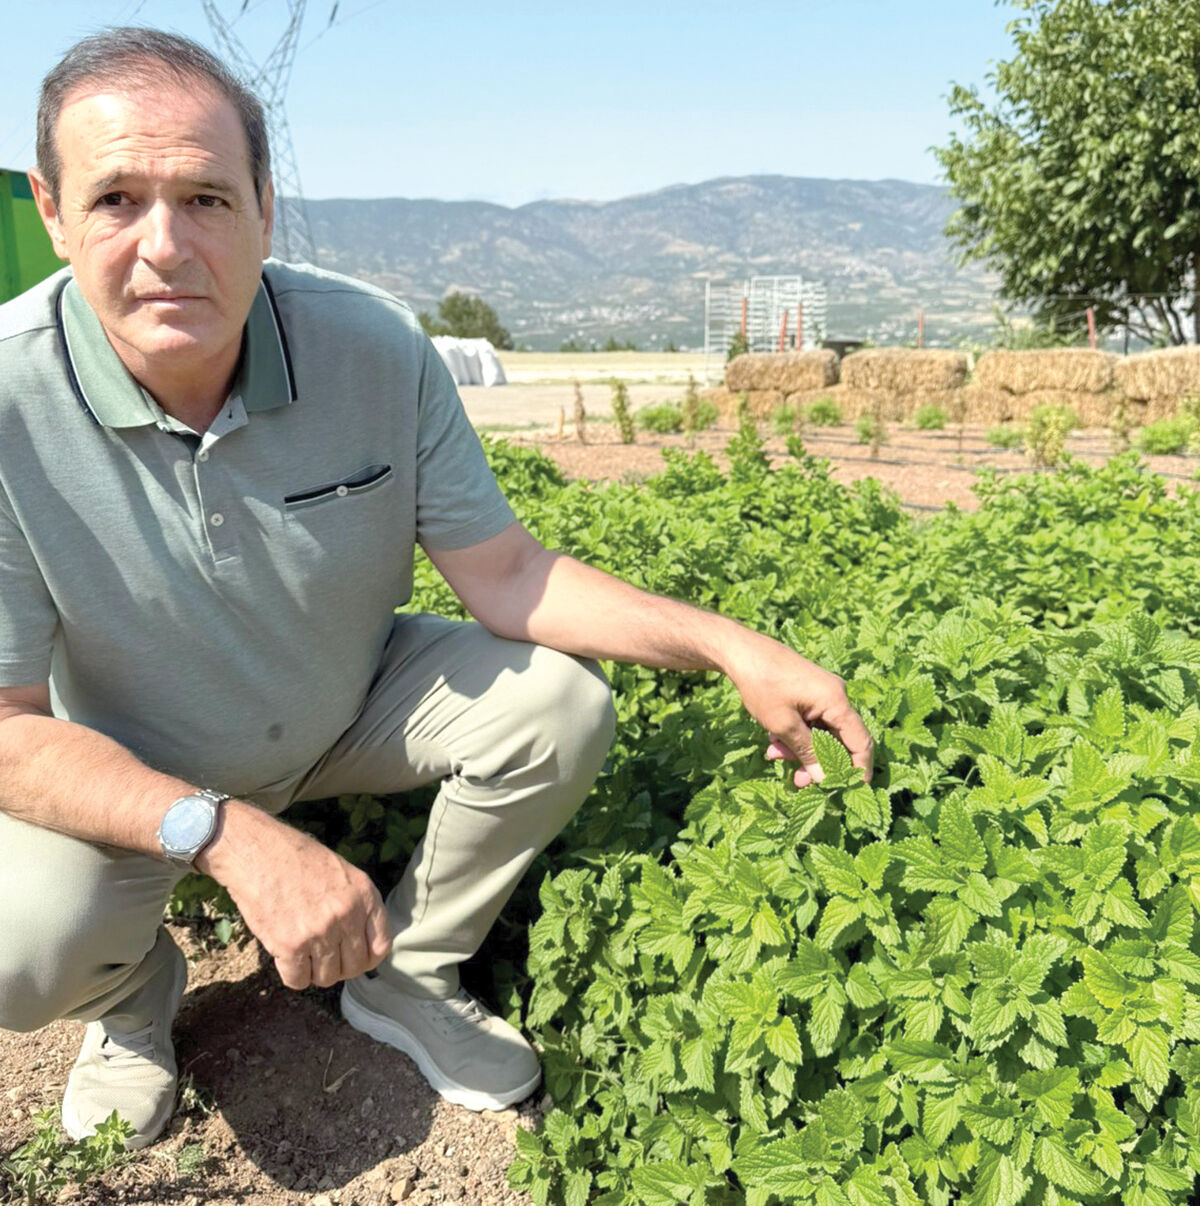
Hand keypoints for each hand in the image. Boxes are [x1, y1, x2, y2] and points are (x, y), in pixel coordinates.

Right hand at [197, 801, 392, 989]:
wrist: (256, 852)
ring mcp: (320, 931)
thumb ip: (356, 905)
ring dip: (315, 972)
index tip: (355, 959)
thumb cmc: (296, 859)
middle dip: (338, 966)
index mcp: (364, 894)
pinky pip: (298, 981)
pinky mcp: (290, 945)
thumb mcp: (342, 873)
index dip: (367, 959)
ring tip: (304, 953)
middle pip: (353, 966)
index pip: (381, 945)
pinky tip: (287, 958)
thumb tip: (362, 942)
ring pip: (327, 977)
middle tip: (322, 956)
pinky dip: (293, 975)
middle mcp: (347, 914)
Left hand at [723, 631, 873, 787]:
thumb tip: (825, 779)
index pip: (862, 742)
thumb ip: (808, 753)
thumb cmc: (761, 685)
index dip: (859, 770)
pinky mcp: (811, 693)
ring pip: (822, 733)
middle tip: (798, 781)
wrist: (741, 651)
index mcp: (837, 701)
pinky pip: (812, 722)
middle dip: (819, 762)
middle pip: (840, 740)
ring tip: (774, 753)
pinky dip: (796, 734)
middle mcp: (836, 695)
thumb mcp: (783, 725)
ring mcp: (824, 693)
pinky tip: (774, 740)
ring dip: (802, 749)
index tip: (849, 792)